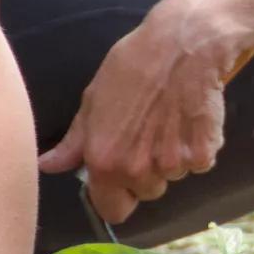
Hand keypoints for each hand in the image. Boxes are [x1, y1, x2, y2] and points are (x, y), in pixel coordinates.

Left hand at [37, 0, 253, 224]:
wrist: (184, 43)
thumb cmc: (134, 65)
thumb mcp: (93, 99)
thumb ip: (74, 142)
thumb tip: (48, 165)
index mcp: (104, 161)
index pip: (113, 210)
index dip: (118, 195)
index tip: (123, 176)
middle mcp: (137, 170)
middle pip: (147, 193)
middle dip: (149, 172)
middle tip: (150, 133)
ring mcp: (173, 164)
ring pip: (173, 177)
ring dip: (173, 158)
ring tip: (171, 120)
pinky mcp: (204, 153)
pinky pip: (199, 163)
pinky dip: (198, 147)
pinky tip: (191, 118)